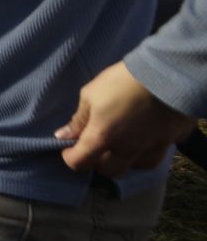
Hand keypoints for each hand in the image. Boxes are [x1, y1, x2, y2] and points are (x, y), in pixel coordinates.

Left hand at [55, 60, 197, 176]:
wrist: (169, 70)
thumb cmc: (123, 79)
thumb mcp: (91, 94)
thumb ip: (79, 119)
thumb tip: (64, 135)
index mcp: (103, 137)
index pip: (80, 162)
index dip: (70, 158)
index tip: (69, 149)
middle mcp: (128, 148)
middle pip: (111, 170)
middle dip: (100, 162)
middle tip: (98, 147)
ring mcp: (154, 145)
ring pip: (139, 166)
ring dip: (128, 160)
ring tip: (125, 145)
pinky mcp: (176, 137)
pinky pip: (162, 150)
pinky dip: (153, 147)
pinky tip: (150, 136)